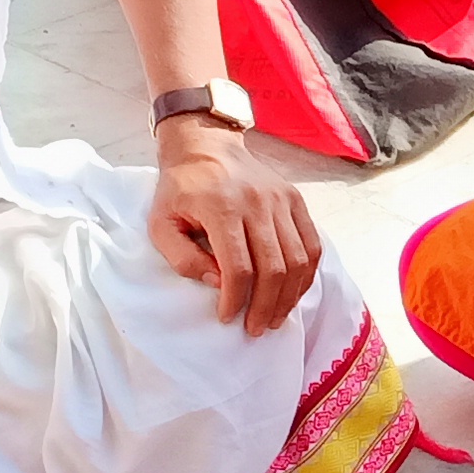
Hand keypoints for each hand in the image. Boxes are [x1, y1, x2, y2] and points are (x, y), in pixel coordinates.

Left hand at [151, 117, 324, 333]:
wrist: (205, 144)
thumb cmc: (180, 188)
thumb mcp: (161, 223)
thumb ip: (183, 258)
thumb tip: (218, 283)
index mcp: (222, 207)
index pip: (238, 267)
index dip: (235, 300)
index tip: (228, 318)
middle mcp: (257, 202)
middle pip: (274, 268)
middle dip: (266, 306)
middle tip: (256, 329)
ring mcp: (281, 199)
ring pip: (298, 260)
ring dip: (289, 296)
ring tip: (276, 318)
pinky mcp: (295, 199)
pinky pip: (312, 244)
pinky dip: (306, 274)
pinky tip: (292, 293)